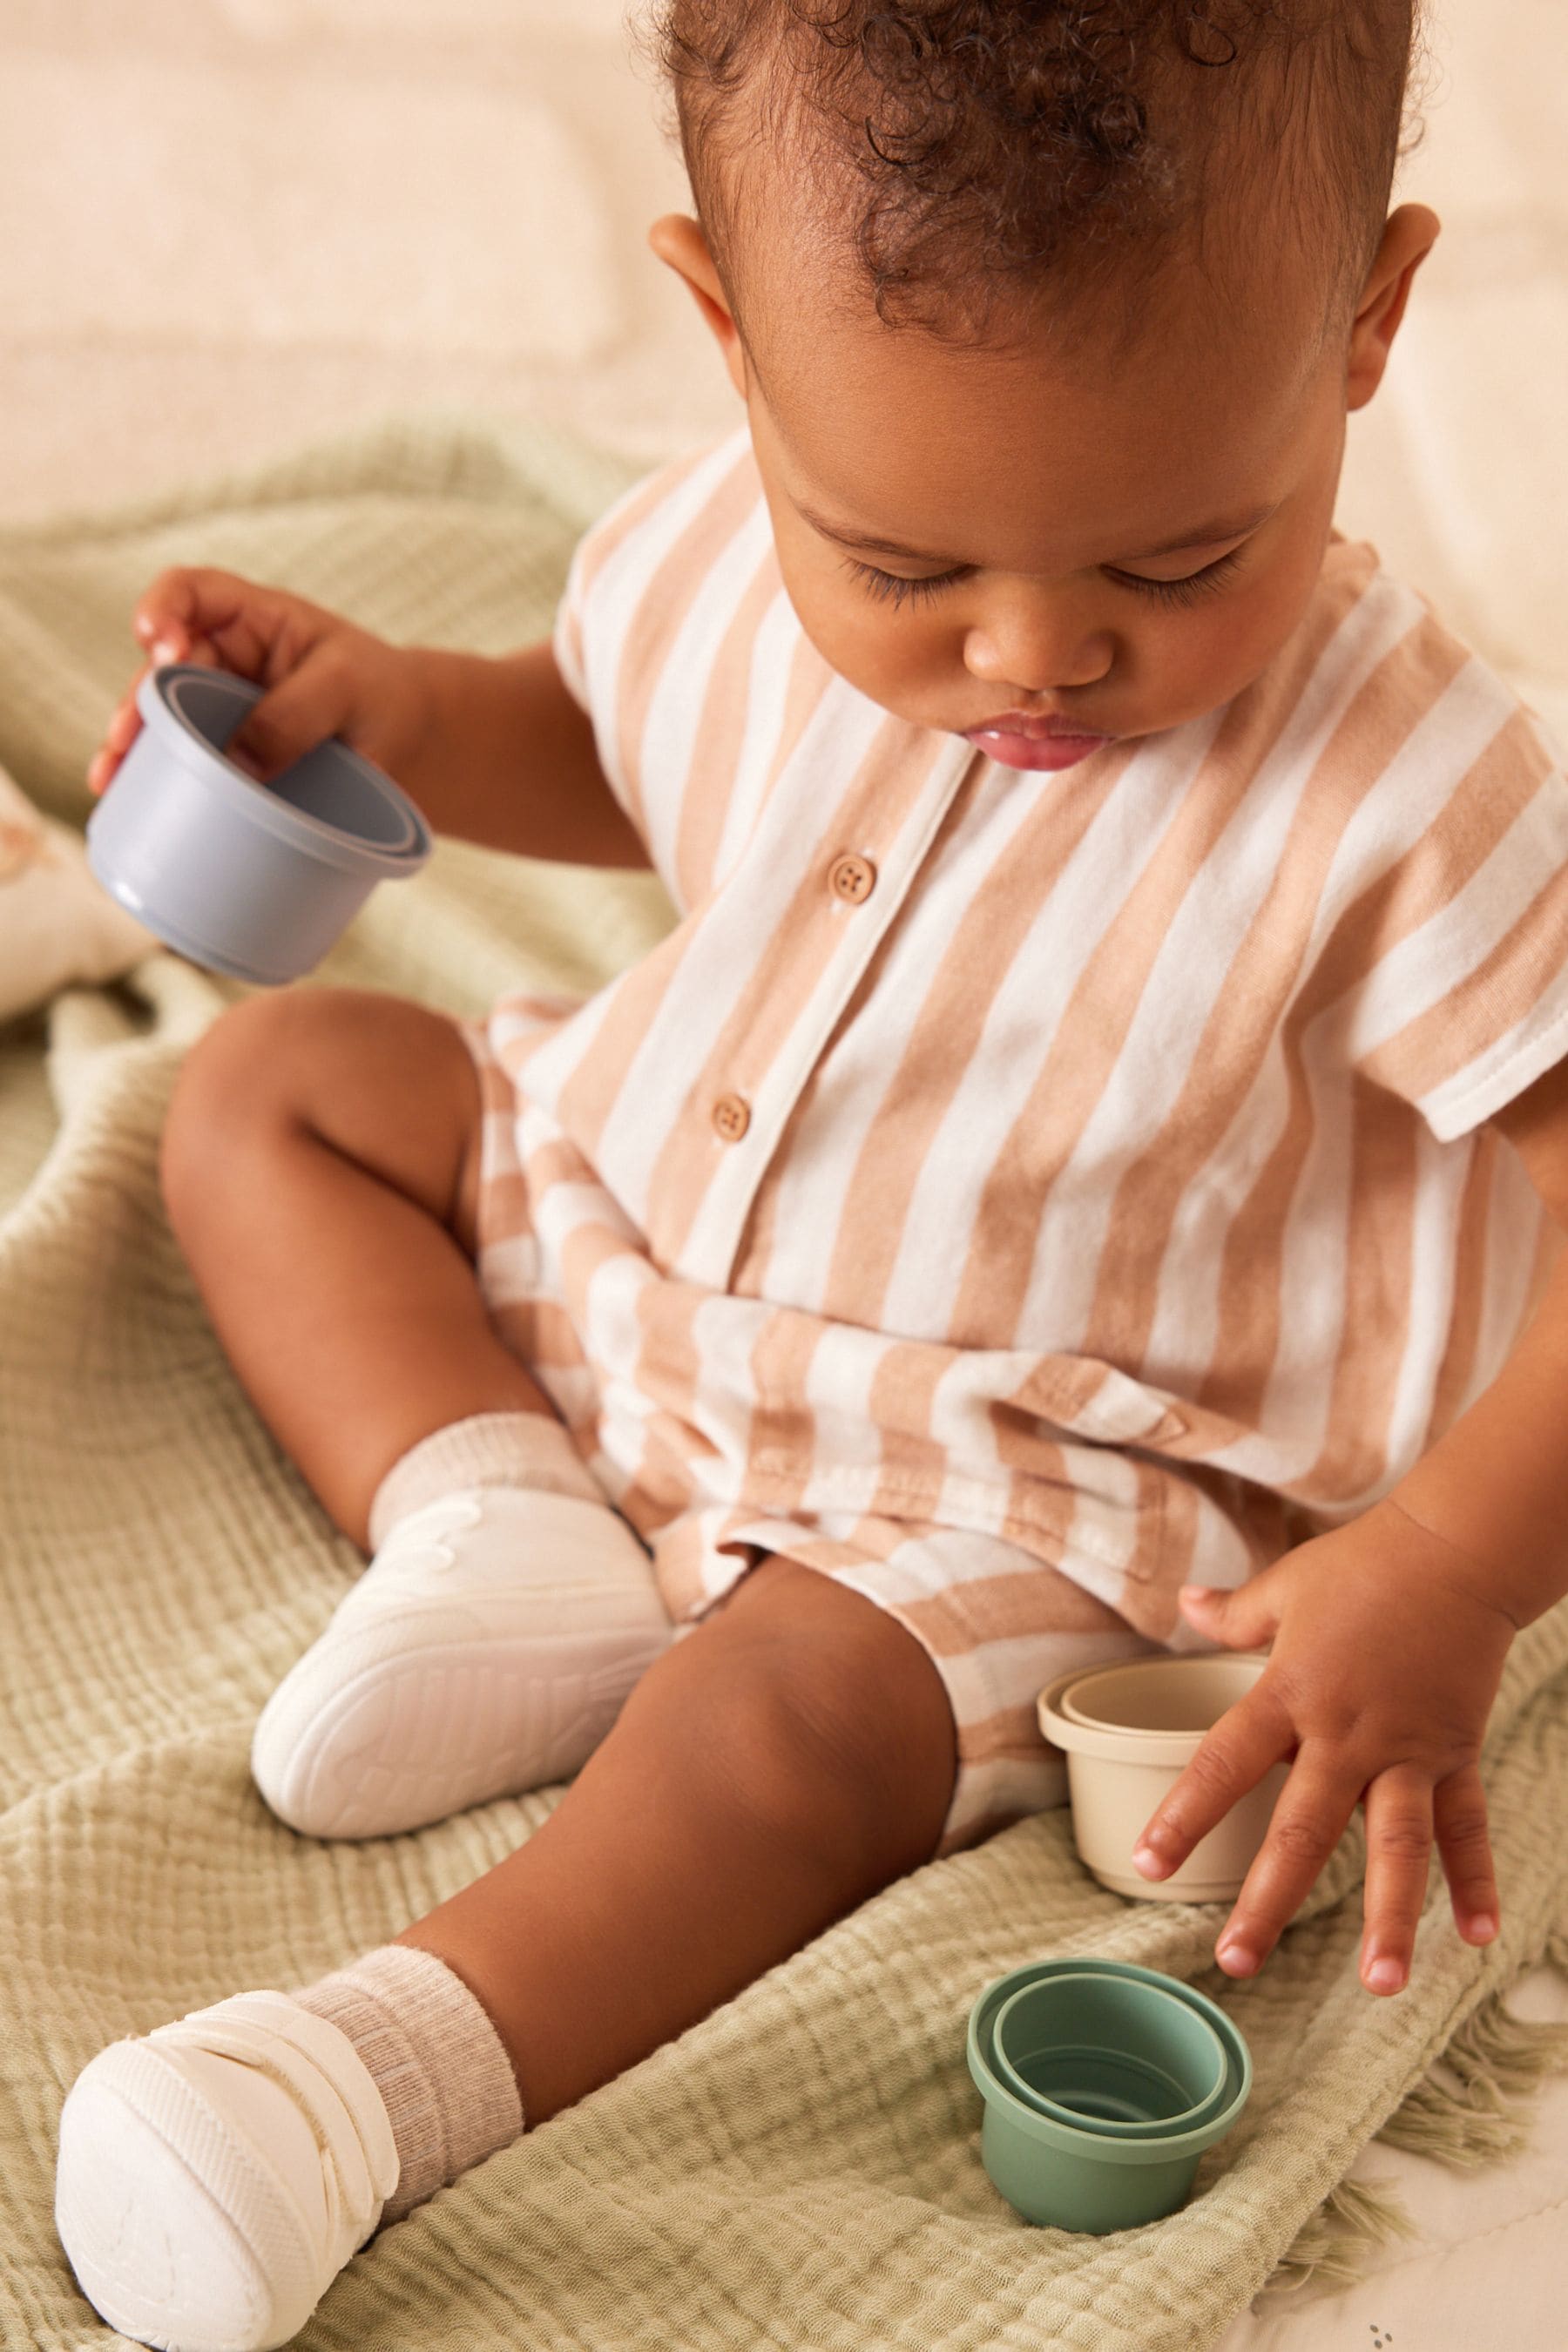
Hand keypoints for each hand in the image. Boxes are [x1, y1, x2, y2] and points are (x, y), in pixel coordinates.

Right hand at [87, 567, 429, 797]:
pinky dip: (151, 778)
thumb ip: (296, 714)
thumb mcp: (348, 689)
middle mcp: (225, 661)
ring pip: (162, 720)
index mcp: (254, 620)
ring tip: (109, 777)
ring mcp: (222, 712)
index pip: (193, 593)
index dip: (164, 608)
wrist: (411, 745)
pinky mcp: (228, 760)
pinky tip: (121, 797)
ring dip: (129, 745)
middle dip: (138, 700)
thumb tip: (236, 763)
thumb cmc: (382, 695)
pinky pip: (182, 763)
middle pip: (163, 668)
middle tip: (126, 736)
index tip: (157, 642)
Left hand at [1132, 1498, 1514, 1994]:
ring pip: (1394, 1848)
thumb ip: (1236, 1613)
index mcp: (1290, 1693)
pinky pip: (1465, 1826)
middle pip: (1301, 1831)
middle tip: (1236, 1962)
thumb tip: (1185, 1605)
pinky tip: (1478, 1936)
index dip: (1183, 1816)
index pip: (1223, 1764)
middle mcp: (1345, 1734)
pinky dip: (1474, 1879)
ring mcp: (1405, 1750)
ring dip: (1388, 1918)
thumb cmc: (1364, 1564)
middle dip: (1268, 1901)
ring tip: (1378, 1984)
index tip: (1149, 1864)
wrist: (1456, 1550)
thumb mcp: (1287, 1585)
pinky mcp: (1456, 1753)